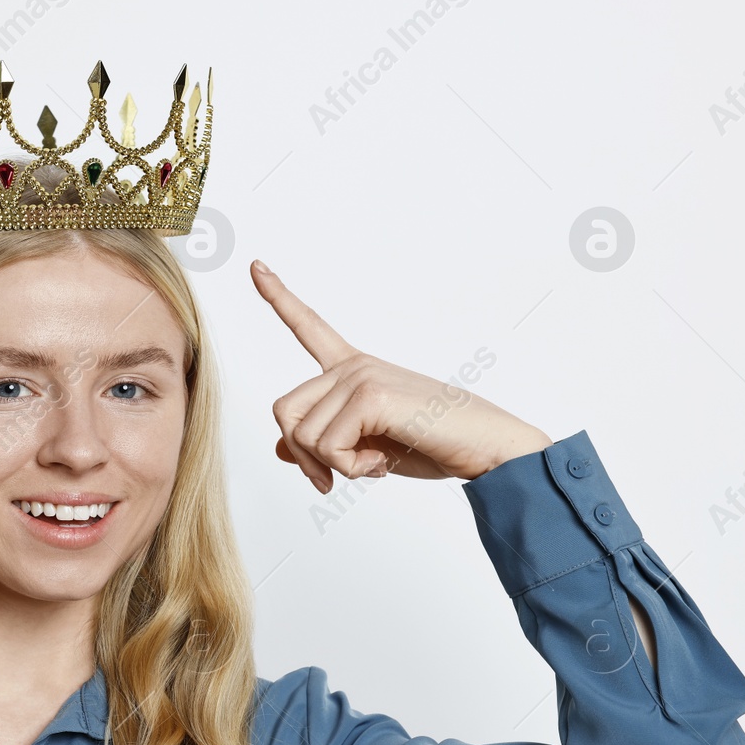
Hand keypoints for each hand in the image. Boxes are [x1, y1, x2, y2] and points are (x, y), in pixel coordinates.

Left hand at [249, 261, 550, 491]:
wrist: (489, 449)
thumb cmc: (435, 444)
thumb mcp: (368, 446)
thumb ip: (324, 442)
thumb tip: (280, 449)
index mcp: (354, 369)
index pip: (309, 327)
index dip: (279, 297)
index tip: (256, 266)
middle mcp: (354, 366)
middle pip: (284, 411)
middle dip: (302, 455)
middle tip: (332, 479)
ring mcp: (360, 376)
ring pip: (302, 436)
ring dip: (332, 467)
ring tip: (373, 462)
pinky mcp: (369, 396)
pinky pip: (327, 448)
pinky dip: (350, 469)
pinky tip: (382, 462)